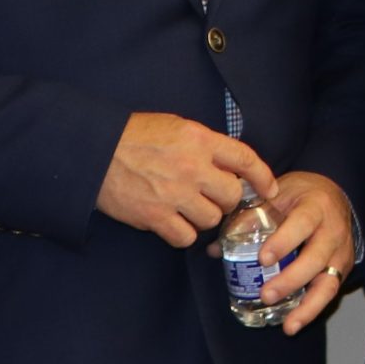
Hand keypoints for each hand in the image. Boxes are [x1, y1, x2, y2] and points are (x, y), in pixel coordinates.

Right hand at [97, 112, 275, 245]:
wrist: (94, 150)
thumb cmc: (134, 136)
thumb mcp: (176, 126)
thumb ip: (205, 145)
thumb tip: (230, 165)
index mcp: (200, 139)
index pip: (246, 159)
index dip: (263, 177)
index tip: (269, 189)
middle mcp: (192, 166)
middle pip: (232, 195)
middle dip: (226, 199)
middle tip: (212, 197)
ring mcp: (174, 194)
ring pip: (211, 219)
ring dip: (204, 217)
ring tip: (188, 208)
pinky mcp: (155, 216)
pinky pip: (186, 237)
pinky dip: (182, 233)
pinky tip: (172, 223)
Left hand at [253, 171, 356, 334]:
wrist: (333, 196)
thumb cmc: (299, 196)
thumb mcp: (276, 195)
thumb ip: (248, 218)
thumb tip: (214, 249)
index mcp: (315, 206)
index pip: (302, 223)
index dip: (284, 242)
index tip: (263, 259)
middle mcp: (333, 230)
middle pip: (316, 258)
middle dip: (291, 279)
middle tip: (265, 294)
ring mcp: (340, 253)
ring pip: (329, 282)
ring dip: (307, 306)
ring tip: (287, 324)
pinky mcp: (341, 270)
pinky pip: (328, 293)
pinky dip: (311, 311)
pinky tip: (292, 324)